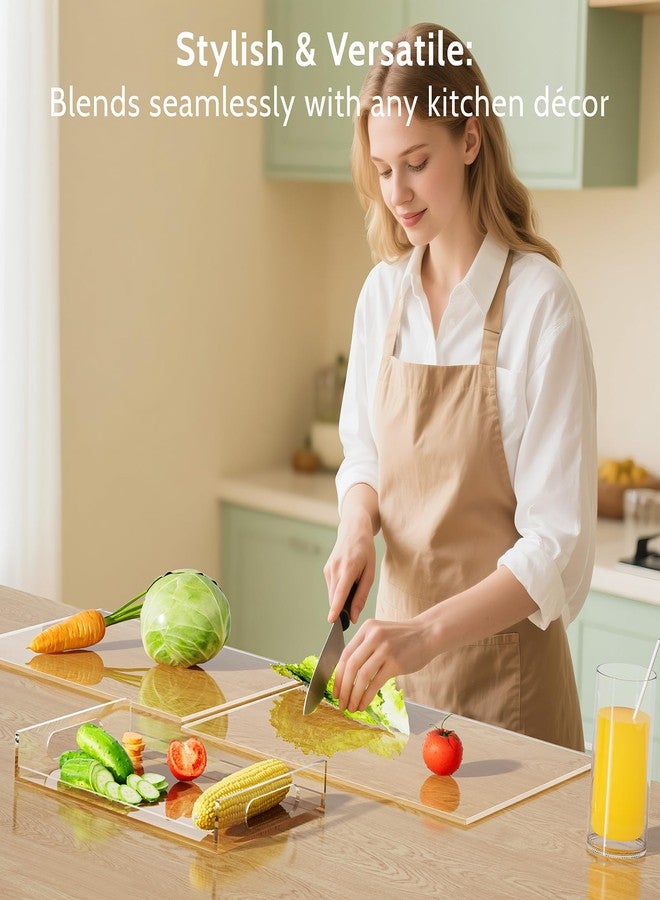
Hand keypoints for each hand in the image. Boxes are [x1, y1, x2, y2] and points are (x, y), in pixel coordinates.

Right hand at [324, 510, 374, 625]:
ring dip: (341, 599)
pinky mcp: (326, 570)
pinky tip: (348, 581)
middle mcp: (335, 568)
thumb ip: (362, 595)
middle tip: (353, 613)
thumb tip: (354, 617)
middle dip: (342, 609)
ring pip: (333, 594)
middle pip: (335, 597)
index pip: (341, 592)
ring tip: (355, 584)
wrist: (353, 530)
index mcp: (349, 568)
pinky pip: (332, 588)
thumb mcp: (370, 572)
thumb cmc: (366, 551)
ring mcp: (328, 569)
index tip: (331, 621)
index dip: (336, 608)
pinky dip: (339, 591)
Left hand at [332, 616, 433, 711]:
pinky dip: (366, 696)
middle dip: (343, 688)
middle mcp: (373, 636)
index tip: (336, 691)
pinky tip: (363, 704)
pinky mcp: (395, 662)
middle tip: (341, 703)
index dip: (338, 675)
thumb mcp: (380, 634)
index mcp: (366, 629)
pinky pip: (375, 682)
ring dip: (354, 695)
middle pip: (351, 665)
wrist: (428, 633)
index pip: (345, 654)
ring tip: (352, 707)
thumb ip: (365, 648)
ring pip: (362, 675)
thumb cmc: (404, 638)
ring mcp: (385, 649)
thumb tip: (347, 676)